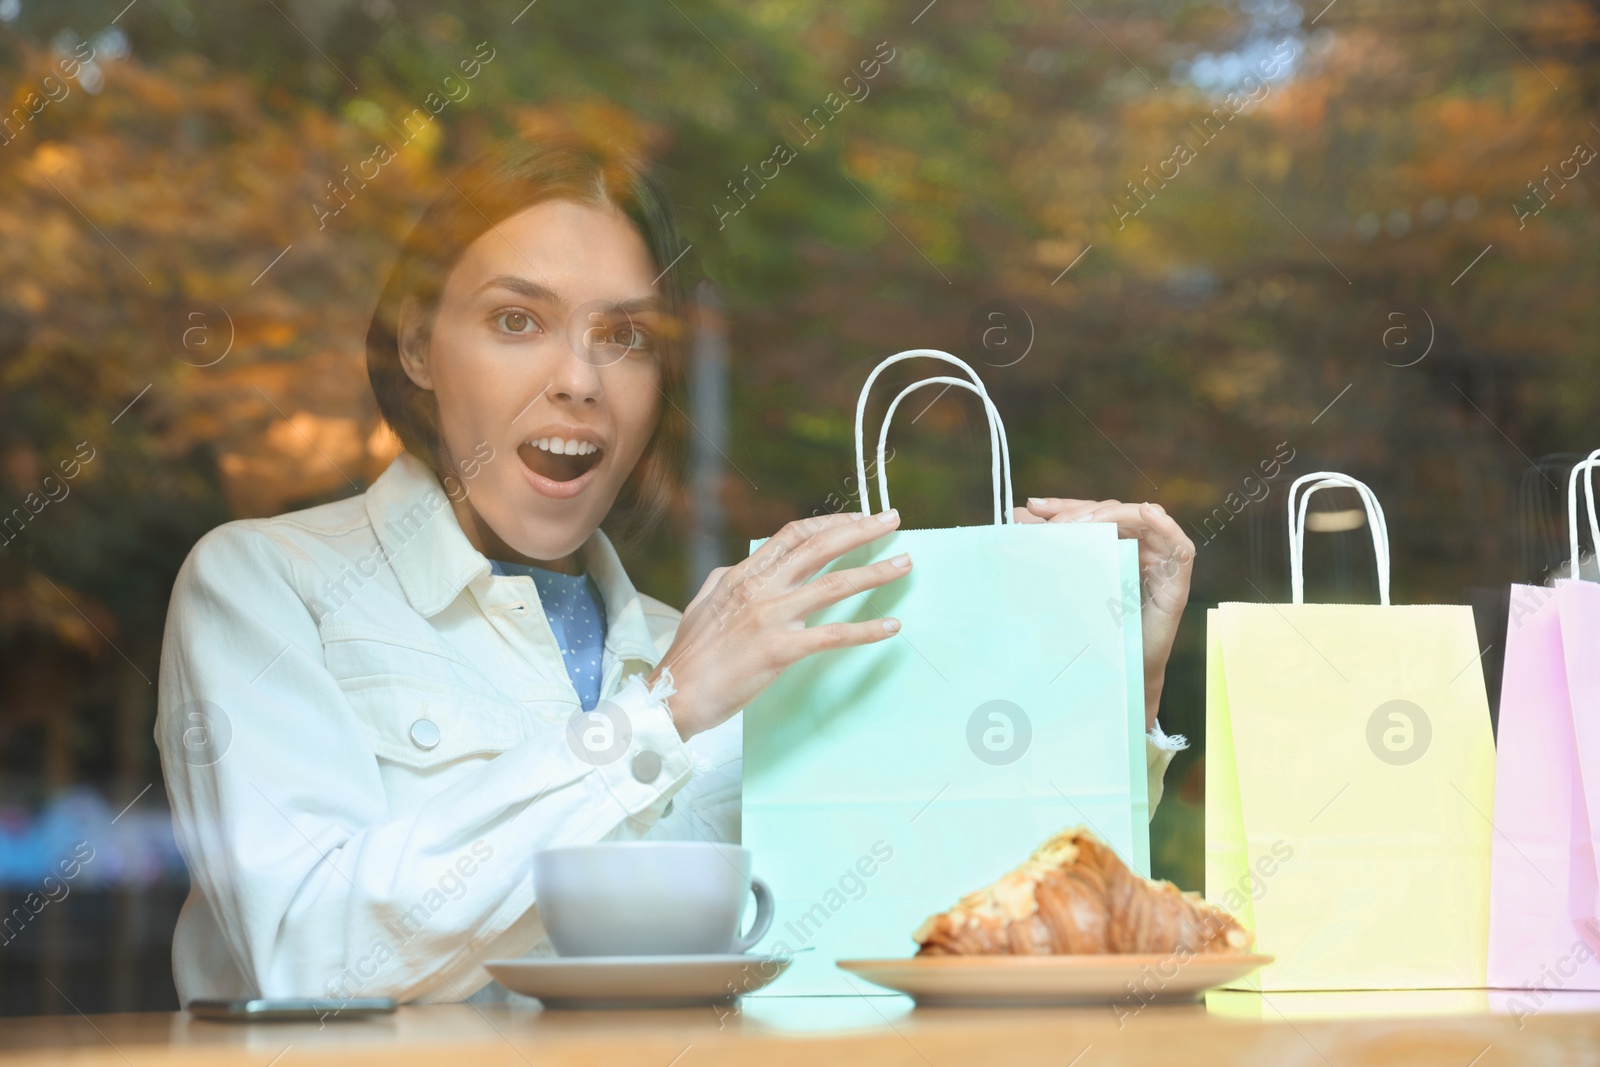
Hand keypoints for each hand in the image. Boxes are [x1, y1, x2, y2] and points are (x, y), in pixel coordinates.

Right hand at [647, 509, 912, 739]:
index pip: (794, 535)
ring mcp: (771, 617)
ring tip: (905, 564)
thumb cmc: (688, 656)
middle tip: (892, 520)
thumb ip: (728, 581)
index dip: (830, 522)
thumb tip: (743, 566)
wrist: (673, 695)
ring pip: (834, 585)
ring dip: (875, 573)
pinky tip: (891, 627)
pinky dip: (866, 630)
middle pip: (820, 547)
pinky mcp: (780, 650)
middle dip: (861, 530)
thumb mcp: (703, 602)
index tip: (857, 519)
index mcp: (743, 575)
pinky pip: (833, 636)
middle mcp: (760, 588)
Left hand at [1014, 497, 1194, 728]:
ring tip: (1085, 523)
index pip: (1090, 513)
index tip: (1033, 508)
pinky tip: (1148, 513)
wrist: (1117, 673)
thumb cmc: (1094, 628)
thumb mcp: (1066, 581)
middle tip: (1056, 525)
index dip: (1064, 505)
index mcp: (1114, 543)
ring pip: (1142, 521)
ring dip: (1113, 516)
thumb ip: (1049, 548)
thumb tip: (1017, 515)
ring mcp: (1160, 562)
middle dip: (1082, 514)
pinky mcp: (1176, 581)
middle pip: (1113, 513)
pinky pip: (1179, 548)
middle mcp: (1139, 547)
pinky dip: (1167, 526)